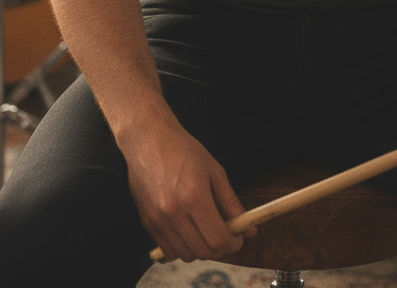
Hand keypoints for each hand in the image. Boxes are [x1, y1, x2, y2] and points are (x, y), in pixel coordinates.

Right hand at [121, 114, 255, 262]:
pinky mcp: (147, 223)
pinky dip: (183, 247)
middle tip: (227, 235)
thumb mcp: (215, 171)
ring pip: (186, 255)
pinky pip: (168, 250)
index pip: (218, 238)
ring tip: (207, 230)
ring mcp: (158, 220)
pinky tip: (189, 231)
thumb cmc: (183, 150)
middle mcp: (174, 213)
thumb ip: (231, 203)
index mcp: (194, 197)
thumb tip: (249, 228)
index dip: (233, 244)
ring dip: (201, 249)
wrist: (148, 140)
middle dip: (220, 248)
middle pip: (203, 251)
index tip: (239, 239)